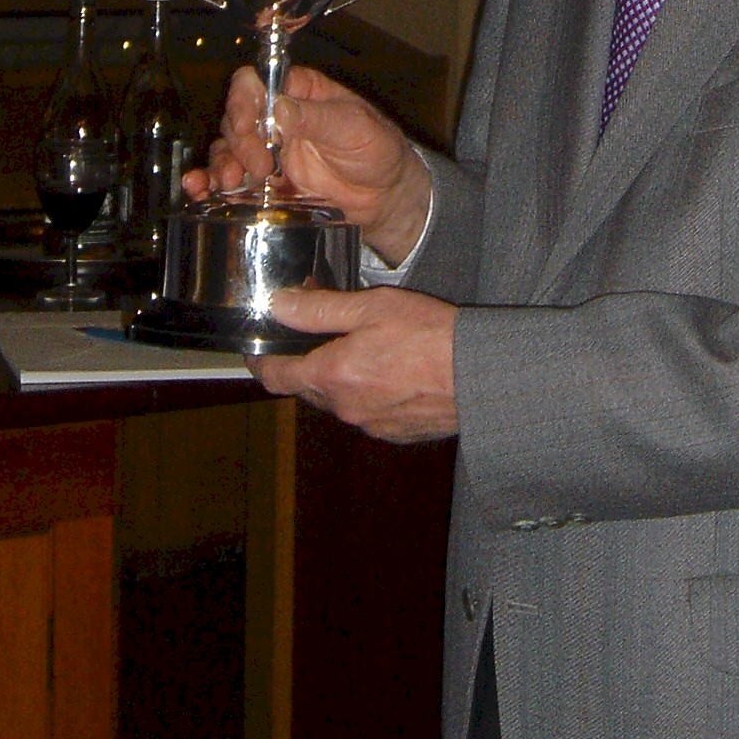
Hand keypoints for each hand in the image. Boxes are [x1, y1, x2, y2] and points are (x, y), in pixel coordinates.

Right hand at [185, 63, 432, 264]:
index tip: (250, 124)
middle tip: (259, 166)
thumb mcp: (355, 128)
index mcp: (298, 93)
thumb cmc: (378, 152)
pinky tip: (200, 190)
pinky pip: (229, 179)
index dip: (244, 100)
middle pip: (236, 117)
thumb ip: (318, 117)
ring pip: (227, 148)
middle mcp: (276, 118)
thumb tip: (280, 107)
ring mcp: (268, 152)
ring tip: (230, 184)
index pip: (257, 83)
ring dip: (222, 164)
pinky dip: (209, 183)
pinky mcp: (264, 184)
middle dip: (239, 142)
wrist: (385, 199)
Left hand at [255, 287, 457, 440]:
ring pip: (339, 401)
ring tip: (366, 349)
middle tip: (322, 334)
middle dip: (308, 363)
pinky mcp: (394, 434)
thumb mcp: (371, 307)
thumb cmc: (431, 337)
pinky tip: (391, 372)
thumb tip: (278, 304)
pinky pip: (367, 413)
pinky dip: (369, 394)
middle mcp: (345, 408)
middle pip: (308, 388)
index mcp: (332, 376)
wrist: (481, 376)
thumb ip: (318, 309)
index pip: (275, 377)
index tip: (257, 350)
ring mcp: (370, 425)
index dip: (260, 361)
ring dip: (341, 379)